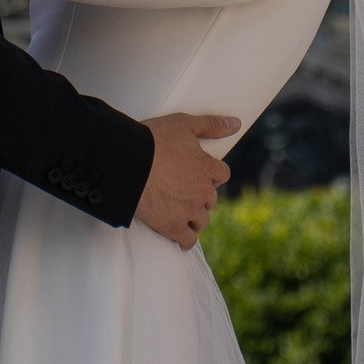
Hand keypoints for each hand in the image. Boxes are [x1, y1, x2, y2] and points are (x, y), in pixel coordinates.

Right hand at [135, 114, 239, 249]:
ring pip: (202, 221)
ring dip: (195, 218)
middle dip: (201, 196)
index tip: (202, 174)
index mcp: (206, 167)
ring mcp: (189, 210)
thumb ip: (211, 125)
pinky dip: (185, 240)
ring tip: (183, 215)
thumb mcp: (183, 124)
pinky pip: (187, 240)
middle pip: (211, 199)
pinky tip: (180, 238)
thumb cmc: (152, 140)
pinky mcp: (173, 226)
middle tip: (185, 193)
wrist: (127, 163)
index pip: (222, 174)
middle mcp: (202, 191)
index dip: (212, 174)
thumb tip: (236, 123)